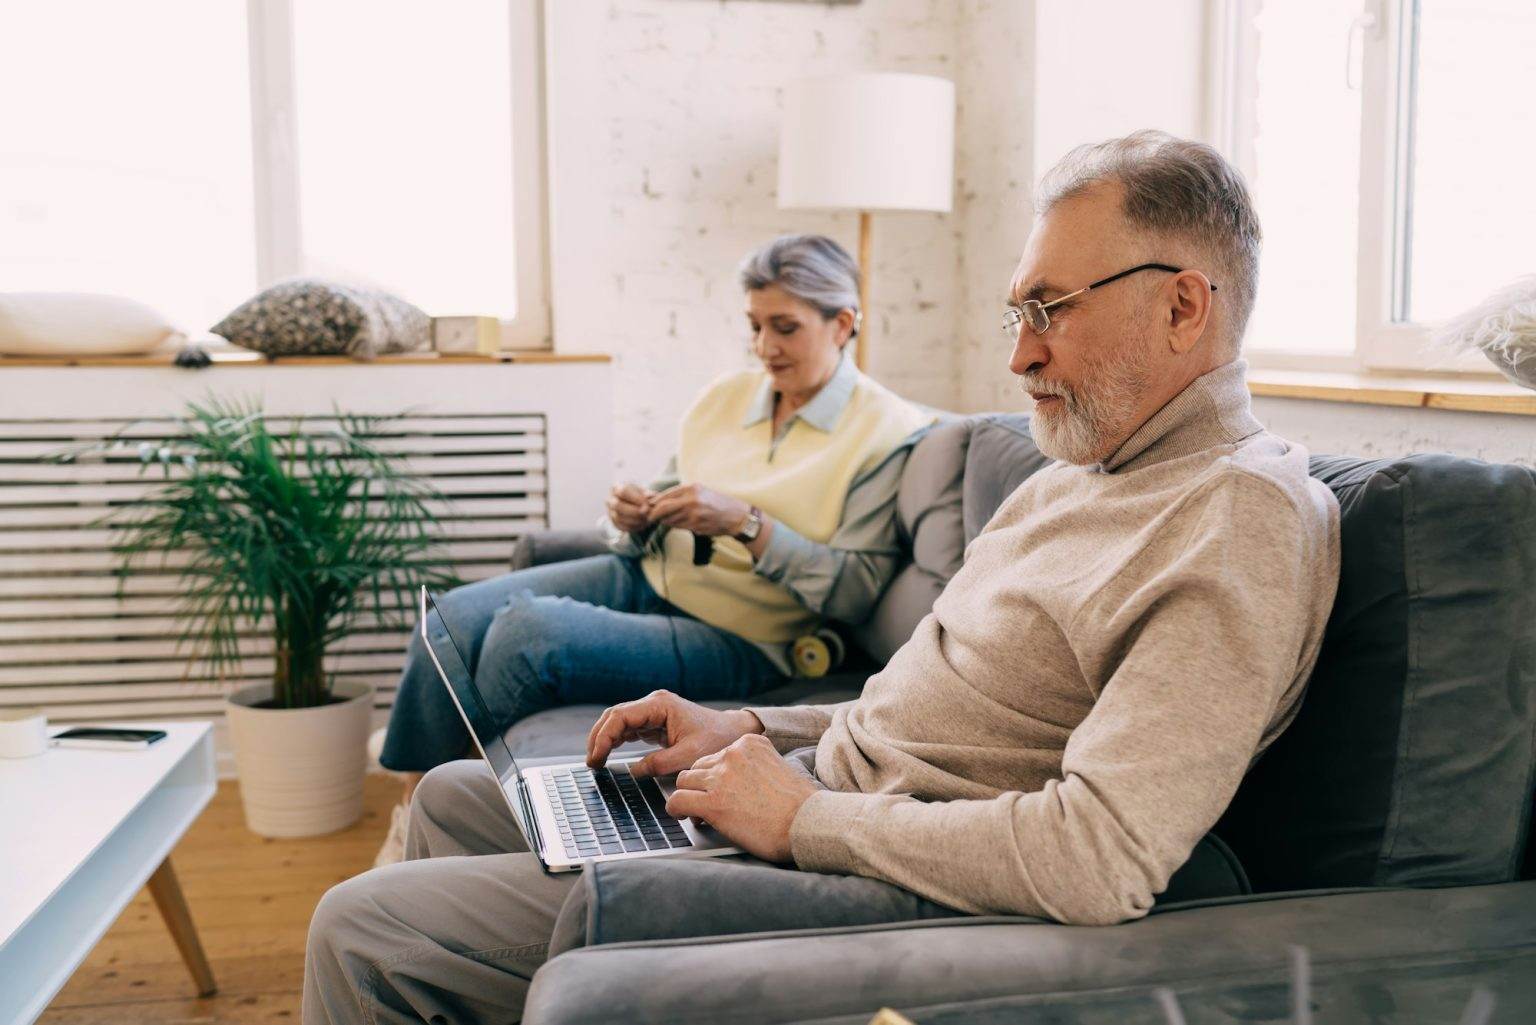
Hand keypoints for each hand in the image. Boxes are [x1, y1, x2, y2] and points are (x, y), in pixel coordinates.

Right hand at [585, 689, 762, 776]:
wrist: (734, 733)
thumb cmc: (717, 740)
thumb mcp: (688, 756)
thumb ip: (659, 764)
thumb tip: (634, 772)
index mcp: (660, 704)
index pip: (621, 716)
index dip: (604, 736)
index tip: (597, 757)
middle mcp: (654, 703)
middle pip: (615, 716)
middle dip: (598, 737)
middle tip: (591, 762)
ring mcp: (653, 712)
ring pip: (618, 721)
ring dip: (605, 739)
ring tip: (596, 761)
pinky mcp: (655, 722)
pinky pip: (628, 729)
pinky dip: (616, 741)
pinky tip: (608, 754)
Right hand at [606, 482, 653, 533]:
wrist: (634, 506)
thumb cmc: (640, 496)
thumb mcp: (644, 492)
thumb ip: (648, 494)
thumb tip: (650, 496)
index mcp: (616, 487)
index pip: (623, 491)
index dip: (636, 498)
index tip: (647, 504)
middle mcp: (610, 499)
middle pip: (618, 505)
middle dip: (634, 511)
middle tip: (646, 513)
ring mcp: (610, 512)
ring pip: (619, 518)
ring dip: (634, 520)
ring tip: (646, 519)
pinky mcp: (614, 523)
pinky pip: (621, 526)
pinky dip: (632, 527)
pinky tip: (642, 524)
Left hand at [645, 483, 750, 537]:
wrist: (736, 516)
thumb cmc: (716, 503)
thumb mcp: (700, 492)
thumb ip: (681, 495)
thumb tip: (658, 499)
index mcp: (691, 488)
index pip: (666, 495)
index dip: (655, 502)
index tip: (648, 506)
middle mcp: (692, 500)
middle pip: (664, 508)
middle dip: (654, 514)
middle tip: (649, 517)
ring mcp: (694, 514)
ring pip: (671, 519)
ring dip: (666, 521)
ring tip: (668, 520)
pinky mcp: (696, 525)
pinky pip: (680, 526)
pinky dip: (677, 526)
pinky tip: (682, 523)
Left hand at [667, 734, 819, 862]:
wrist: (807, 824)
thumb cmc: (799, 806)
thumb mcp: (778, 768)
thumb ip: (753, 766)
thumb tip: (733, 782)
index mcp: (750, 743)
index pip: (717, 754)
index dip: (715, 775)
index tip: (720, 788)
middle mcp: (733, 754)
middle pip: (698, 766)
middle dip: (700, 785)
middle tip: (706, 802)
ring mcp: (721, 777)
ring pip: (684, 782)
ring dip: (688, 797)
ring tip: (696, 812)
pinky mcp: (711, 803)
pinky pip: (677, 801)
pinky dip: (676, 810)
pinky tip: (684, 816)